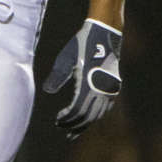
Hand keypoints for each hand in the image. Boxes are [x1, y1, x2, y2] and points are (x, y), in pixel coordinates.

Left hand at [42, 18, 121, 138]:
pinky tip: (87, 118)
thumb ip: (57, 76)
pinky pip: (105, 108)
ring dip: (84, 123)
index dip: (67, 118)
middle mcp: (102, 89)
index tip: (57, 119)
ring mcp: (110, 89)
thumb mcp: (66, 58)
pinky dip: (95, 115)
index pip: (77, 110)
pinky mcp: (114, 87)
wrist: (105, 33)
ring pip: (97, 114)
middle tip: (62, 128)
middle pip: (87, 116)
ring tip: (73, 129)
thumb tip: (47, 91)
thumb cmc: (83, 43)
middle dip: (74, 125)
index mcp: (88, 83)